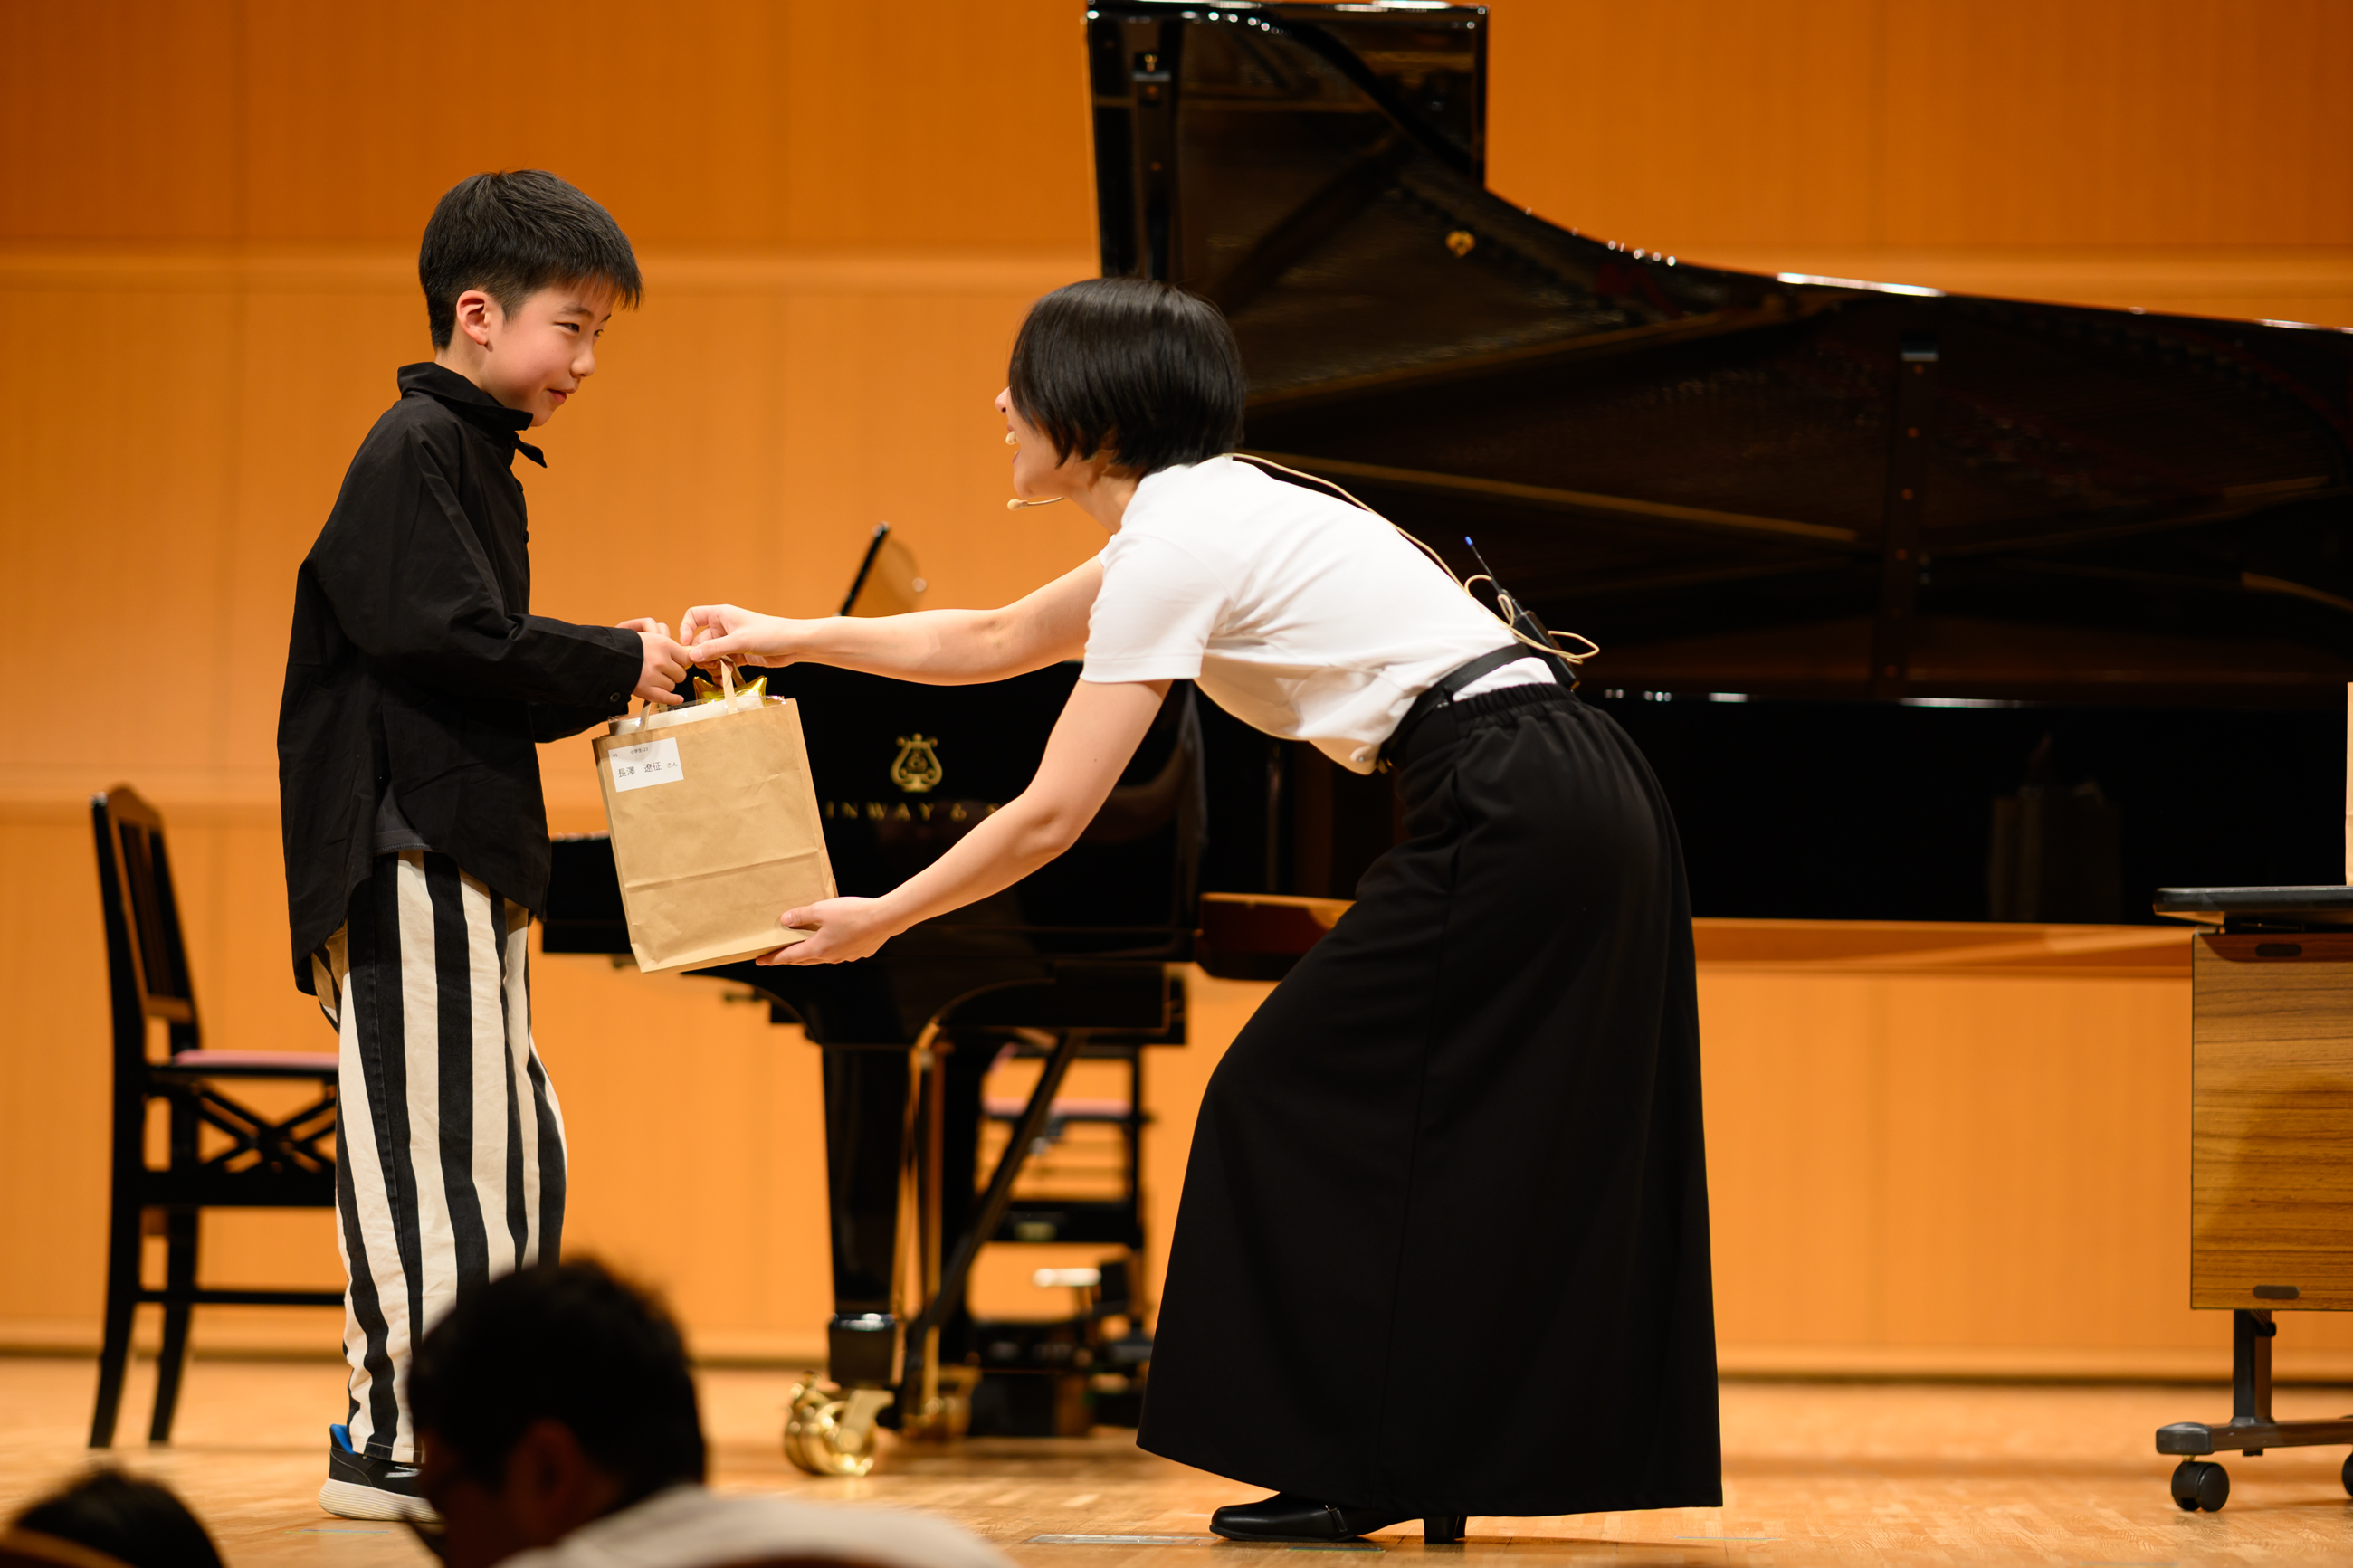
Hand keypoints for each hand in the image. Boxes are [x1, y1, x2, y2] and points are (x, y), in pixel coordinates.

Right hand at [620, 618, 690, 706]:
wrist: (607, 656)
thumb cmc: (628, 646)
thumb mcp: (650, 637)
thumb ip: (668, 644)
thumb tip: (686, 658)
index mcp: (663, 644)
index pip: (686, 659)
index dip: (682, 662)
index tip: (678, 663)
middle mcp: (660, 661)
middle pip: (681, 674)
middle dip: (674, 674)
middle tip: (664, 671)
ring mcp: (653, 677)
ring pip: (672, 686)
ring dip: (665, 684)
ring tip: (653, 677)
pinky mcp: (646, 690)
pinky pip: (666, 697)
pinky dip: (672, 699)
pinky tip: (677, 698)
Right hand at [679, 603, 799, 671]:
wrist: (794, 644)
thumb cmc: (771, 633)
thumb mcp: (740, 641)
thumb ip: (715, 649)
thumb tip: (693, 655)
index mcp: (721, 615)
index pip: (694, 616)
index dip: (685, 629)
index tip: (686, 645)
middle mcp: (724, 628)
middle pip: (701, 641)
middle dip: (701, 655)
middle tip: (707, 666)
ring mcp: (731, 642)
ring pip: (711, 655)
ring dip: (711, 665)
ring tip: (719, 672)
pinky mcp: (739, 655)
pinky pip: (723, 664)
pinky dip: (721, 672)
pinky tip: (723, 679)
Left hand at [755, 896, 901, 965]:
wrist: (886, 919)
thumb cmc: (853, 913)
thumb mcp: (822, 909)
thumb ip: (801, 915)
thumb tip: (785, 920)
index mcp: (818, 948)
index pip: (789, 957)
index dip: (773, 959)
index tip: (759, 962)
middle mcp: (830, 957)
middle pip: (804, 960)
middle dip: (790, 957)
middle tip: (777, 955)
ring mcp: (845, 956)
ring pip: (822, 957)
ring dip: (810, 953)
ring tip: (805, 946)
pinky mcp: (858, 952)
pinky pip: (839, 952)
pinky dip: (831, 947)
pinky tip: (835, 938)